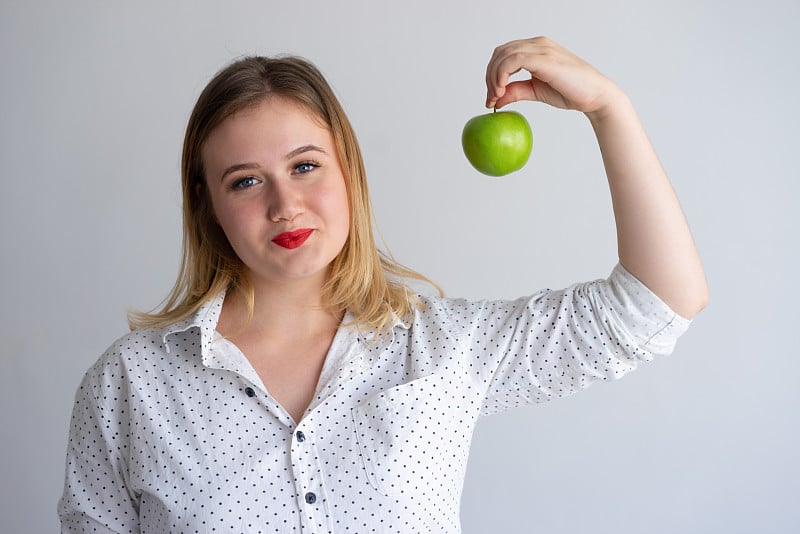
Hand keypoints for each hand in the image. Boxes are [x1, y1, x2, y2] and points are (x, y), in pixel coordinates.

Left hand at [485, 36, 622, 117]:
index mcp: (536, 48)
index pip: (504, 54)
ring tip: (496, 96)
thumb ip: (515, 91)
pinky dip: (502, 74)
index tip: (492, 97)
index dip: (492, 74)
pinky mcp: (544, 58)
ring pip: (504, 54)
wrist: (595, 96)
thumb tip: (495, 99)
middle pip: (500, 53)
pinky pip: (514, 59)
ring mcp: (542, 49)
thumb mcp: (535, 91)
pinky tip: (502, 90)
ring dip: (493, 77)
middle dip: (489, 76)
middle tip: (491, 98)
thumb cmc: (570, 91)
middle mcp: (538, 44)